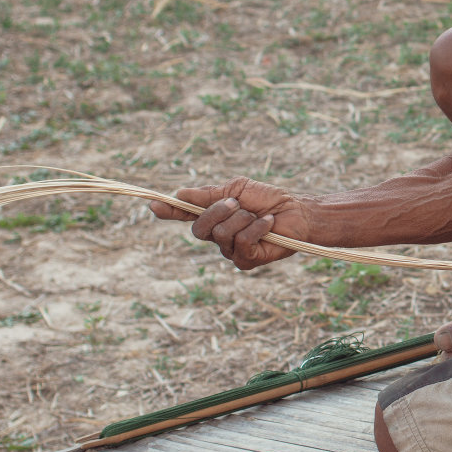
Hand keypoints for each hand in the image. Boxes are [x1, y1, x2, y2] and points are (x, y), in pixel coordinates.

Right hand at [147, 177, 311, 270]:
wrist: (298, 212)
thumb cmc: (268, 200)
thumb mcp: (236, 190)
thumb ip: (207, 195)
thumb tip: (177, 194)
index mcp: (213, 217)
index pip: (185, 216)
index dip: (169, 211)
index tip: (154, 205)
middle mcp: (217, 237)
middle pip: (199, 228)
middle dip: (218, 211)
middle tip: (238, 203)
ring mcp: (230, 251)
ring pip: (221, 235)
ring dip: (243, 219)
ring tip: (259, 216)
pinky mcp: (246, 261)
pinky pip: (241, 243)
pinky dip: (256, 229)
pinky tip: (268, 224)